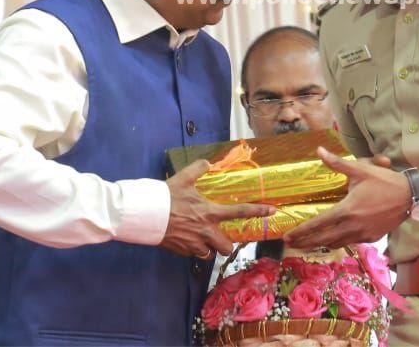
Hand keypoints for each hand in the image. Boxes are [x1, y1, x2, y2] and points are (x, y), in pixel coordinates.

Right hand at [160, 159, 275, 257]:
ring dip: (210, 248)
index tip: (272, 211)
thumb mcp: (184, 178)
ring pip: (211, 254)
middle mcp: (206, 231)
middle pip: (228, 247)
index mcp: (210, 212)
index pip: (240, 212)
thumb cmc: (166, 196)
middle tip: (221, 236)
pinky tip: (189, 240)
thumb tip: (208, 163)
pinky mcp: (183, 250)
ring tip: (203, 239)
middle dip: (227, 244)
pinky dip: (195, 250)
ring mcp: (194, 243)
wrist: (146, 214)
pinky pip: (196, 255)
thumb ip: (199, 168)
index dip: (258, 211)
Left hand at [284, 147, 410, 249]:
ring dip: (322, 244)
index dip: (302, 231)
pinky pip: (351, 242)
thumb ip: (337, 163)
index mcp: (347, 210)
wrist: (411, 196)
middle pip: (324, 239)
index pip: (319, 223)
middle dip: (306, 242)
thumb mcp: (361, 170)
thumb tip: (319, 151)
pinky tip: (334, 239)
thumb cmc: (385, 181)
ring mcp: (364, 234)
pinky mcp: (372, 237)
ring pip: (337, 243)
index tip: (288, 236)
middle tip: (292, 244)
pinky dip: (340, 241)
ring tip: (309, 244)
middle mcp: (353, 225)